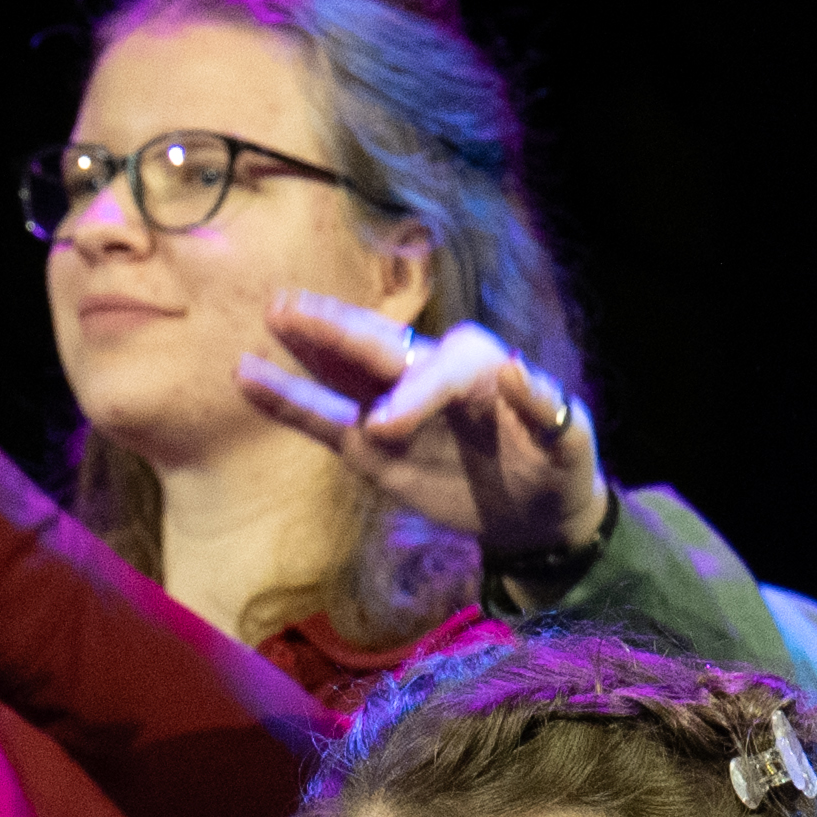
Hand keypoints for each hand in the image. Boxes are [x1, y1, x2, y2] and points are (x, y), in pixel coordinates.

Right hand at [234, 288, 606, 567]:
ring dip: (308, 345)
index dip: (410, 397)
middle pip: (377, 346)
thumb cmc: (556, 467)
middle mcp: (427, 373)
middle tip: (288, 307)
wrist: (534, 509)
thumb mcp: (567, 442)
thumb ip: (546, 407)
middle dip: (336, 328)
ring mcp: (392, 408)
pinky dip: (288, 400)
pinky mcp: (369, 445)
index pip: (437, 373)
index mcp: (477, 365)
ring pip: (344, 371)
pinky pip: (322, 420)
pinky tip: (249, 376)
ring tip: (270, 315)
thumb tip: (515, 368)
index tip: (383, 430)